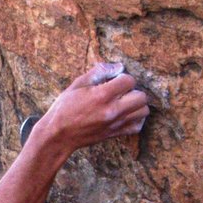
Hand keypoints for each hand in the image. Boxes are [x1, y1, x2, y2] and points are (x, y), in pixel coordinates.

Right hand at [29, 63, 149, 155]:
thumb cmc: (65, 108)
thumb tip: (118, 66)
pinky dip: (136, 119)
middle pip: (141, 96)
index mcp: (102, 95)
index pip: (129, 80)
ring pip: (143, 111)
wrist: (59, 136)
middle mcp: (112, 110)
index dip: (123, 77)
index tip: (114, 80)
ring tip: (124, 102)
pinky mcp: (115, 133)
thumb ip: (99, 72)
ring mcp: (115, 124)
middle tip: (121, 91)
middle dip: (133, 90)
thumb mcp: (77, 84)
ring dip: (137, 104)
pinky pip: (137, 126)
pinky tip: (126, 114)